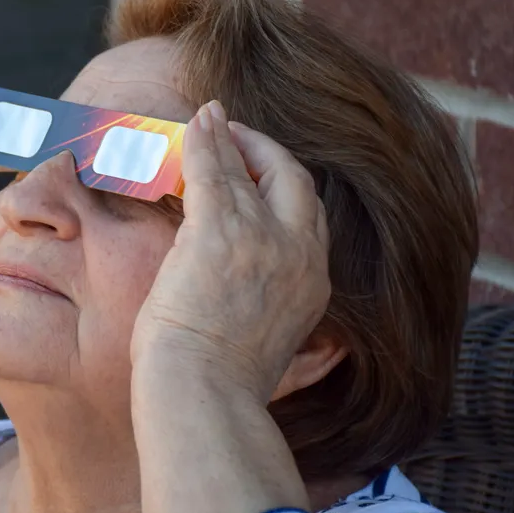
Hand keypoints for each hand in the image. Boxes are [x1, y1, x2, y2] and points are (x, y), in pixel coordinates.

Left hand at [131, 100, 330, 403]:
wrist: (203, 393)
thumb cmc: (221, 381)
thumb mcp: (271, 345)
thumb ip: (277, 314)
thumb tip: (265, 309)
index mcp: (313, 284)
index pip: (311, 218)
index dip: (287, 190)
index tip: (263, 177)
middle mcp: (298, 254)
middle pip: (294, 182)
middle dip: (268, 154)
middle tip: (240, 140)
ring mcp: (261, 238)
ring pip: (248, 170)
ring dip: (229, 139)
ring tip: (211, 119)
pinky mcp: (219, 230)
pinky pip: (214, 169)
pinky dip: (207, 140)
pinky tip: (200, 120)